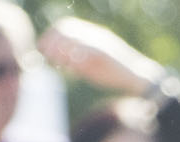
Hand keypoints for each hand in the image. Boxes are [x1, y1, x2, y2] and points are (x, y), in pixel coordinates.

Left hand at [38, 18, 164, 96]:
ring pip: (74, 36)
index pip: (65, 26)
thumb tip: (57, 61)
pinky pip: (87, 49)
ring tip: (60, 63)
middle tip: (47, 56)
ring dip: (62, 49)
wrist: (138, 77)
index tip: (42, 49)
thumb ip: (74, 61)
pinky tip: (72, 67)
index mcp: (90, 35)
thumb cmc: (113, 74)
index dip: (50, 36)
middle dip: (53, 41)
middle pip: (66, 28)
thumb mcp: (89, 67)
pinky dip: (76, 56)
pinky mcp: (105, 52)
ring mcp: (100, 41)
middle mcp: (94, 34)